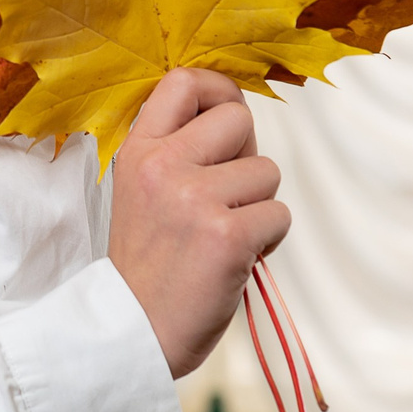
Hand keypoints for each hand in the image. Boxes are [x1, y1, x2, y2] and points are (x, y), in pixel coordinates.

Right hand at [108, 69, 290, 377]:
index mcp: (138, 151)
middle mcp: (163, 165)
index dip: (217, 89)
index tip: (224, 111)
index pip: (182, 82)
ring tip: (224, 234)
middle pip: (238, 118)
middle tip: (227, 193)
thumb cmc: (149, 263)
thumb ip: (181, 152)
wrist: (133, 329)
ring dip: (259, 205)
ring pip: (267, 171)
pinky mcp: (228, 235)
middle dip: (246, 154)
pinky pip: (279, 215)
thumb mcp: (143, 191)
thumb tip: (238, 122)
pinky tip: (235, 258)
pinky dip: (267, 241)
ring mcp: (195, 198)